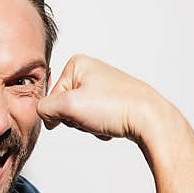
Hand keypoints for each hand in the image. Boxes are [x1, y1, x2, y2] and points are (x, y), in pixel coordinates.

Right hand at [37, 55, 166, 141]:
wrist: (149, 119)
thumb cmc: (116, 107)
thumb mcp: (70, 105)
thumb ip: (45, 108)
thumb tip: (44, 115)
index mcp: (77, 64)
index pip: (51, 96)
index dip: (60, 112)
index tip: (77, 113)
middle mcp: (90, 71)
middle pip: (65, 106)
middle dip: (76, 119)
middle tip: (91, 118)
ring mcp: (102, 87)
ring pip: (79, 115)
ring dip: (88, 125)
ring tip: (103, 121)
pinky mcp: (112, 102)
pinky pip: (93, 120)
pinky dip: (99, 127)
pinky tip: (111, 125)